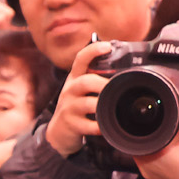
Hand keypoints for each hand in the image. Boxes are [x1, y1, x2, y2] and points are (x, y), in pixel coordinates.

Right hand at [45, 40, 111, 158]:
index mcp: (75, 78)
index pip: (81, 59)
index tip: (107, 46)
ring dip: (102, 105)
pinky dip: (99, 126)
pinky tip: (106, 126)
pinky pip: (88, 125)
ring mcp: (69, 107)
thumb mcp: (79, 89)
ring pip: (86, 103)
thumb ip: (94, 76)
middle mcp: (70, 90)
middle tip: (117, 87)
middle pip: (85, 81)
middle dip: (102, 83)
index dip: (93, 50)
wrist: (59, 132)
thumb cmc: (75, 106)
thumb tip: (120, 64)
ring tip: (114, 107)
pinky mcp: (71, 124)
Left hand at [133, 92, 178, 178]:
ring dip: (152, 138)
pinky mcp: (150, 176)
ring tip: (164, 131)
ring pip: (142, 146)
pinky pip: (147, 156)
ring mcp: (146, 170)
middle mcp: (145, 162)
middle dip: (150, 127)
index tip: (153, 110)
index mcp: (153, 151)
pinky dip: (154, 150)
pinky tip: (166, 145)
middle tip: (163, 119)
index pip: (137, 127)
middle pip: (139, 136)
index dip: (145, 117)